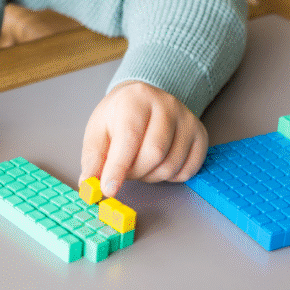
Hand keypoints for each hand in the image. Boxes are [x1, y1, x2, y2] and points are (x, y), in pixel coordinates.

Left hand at [80, 81, 206, 196]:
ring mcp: (187, 119)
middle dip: (134, 173)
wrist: (143, 99)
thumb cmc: (119, 116)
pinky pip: (189, 169)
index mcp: (136, 99)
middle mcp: (166, 105)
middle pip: (154, 154)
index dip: (118, 168)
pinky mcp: (200, 134)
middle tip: (124, 171)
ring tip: (140, 164)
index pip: (129, 138)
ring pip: (171, 165)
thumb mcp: (98, 130)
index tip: (108, 189)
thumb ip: (93, 157)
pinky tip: (159, 165)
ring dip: (151, 176)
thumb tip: (89, 184)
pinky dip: (171, 177)